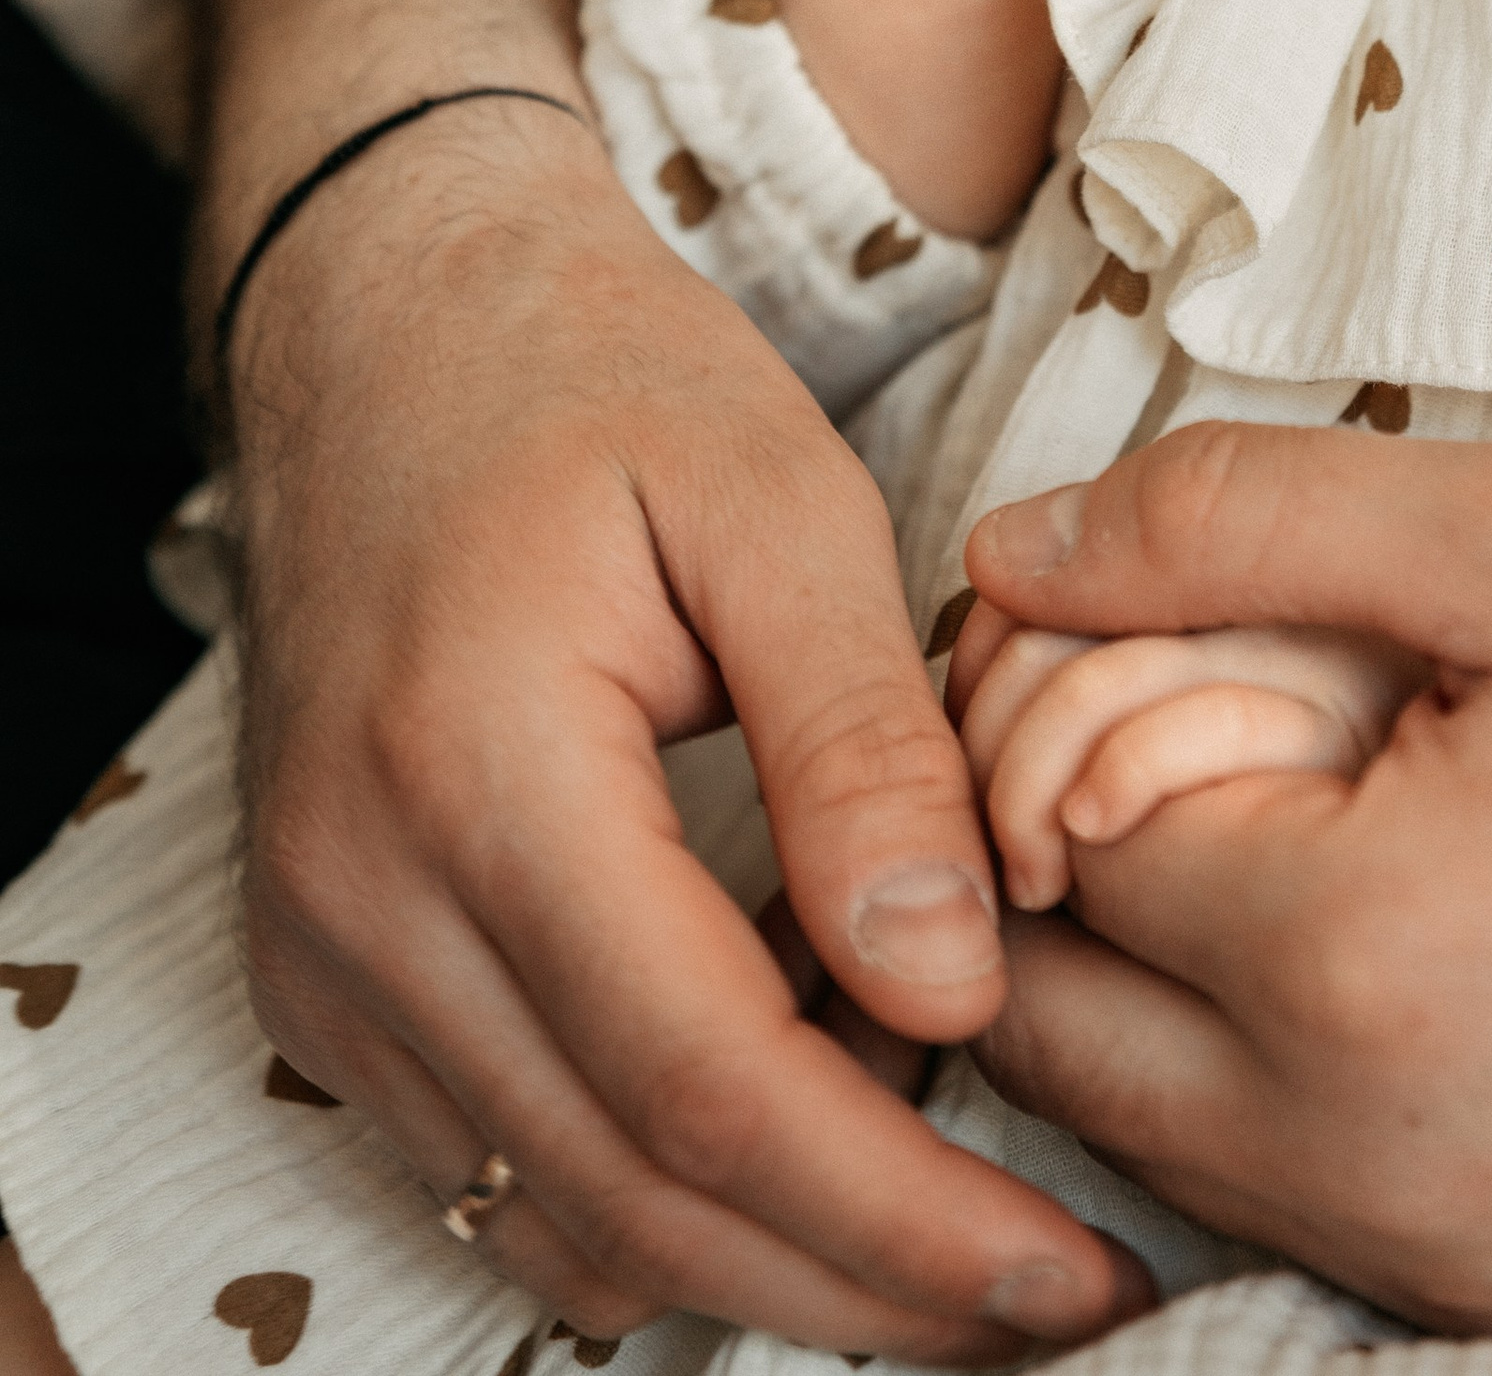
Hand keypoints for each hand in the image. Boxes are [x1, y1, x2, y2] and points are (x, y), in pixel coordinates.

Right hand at [209, 0, 1149, 1357]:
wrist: (390, 313)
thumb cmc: (597, 376)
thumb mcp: (776, 502)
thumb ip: (862, 747)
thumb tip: (955, 990)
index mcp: (473, 772)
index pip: (705, 1087)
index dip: (898, 1211)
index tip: (1067, 1263)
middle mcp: (363, 902)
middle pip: (631, 1198)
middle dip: (860, 1284)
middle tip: (1053, 1301)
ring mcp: (324, 954)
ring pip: (558, 1216)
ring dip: (766, 1260)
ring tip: (960, 1220)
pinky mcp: (330, 972)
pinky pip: (498, 1161)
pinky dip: (659, 1191)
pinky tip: (807, 1123)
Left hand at [956, 430, 1491, 1330]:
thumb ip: (1232, 522)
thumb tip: (1010, 543)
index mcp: (1350, 972)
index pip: (1041, 837)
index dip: (1056, 700)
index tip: (1140, 614)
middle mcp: (1362, 1170)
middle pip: (1049, 1017)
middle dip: (1054, 855)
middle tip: (1177, 707)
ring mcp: (1437, 1262)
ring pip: (1143, 1121)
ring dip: (1148, 965)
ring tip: (1275, 797)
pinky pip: (1275, 1190)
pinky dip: (1257, 1063)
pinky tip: (1373, 918)